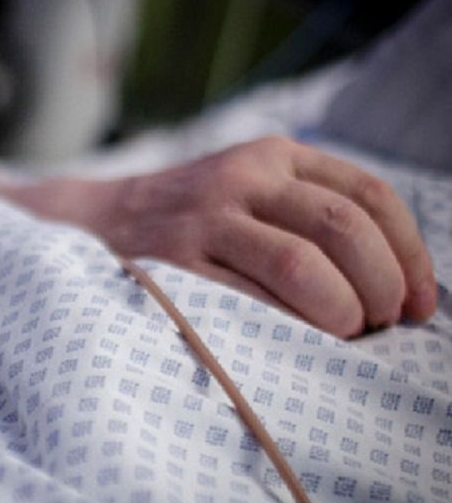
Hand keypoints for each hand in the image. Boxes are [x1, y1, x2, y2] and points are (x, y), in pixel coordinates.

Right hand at [0, 136, 436, 336]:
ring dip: (343, 309)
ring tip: (345, 335)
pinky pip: (249, 300)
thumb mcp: (246, 193)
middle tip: (383, 325)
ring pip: (302, 261)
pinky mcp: (171, 259)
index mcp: (272, 155)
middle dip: (382, 284)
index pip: (368, 192)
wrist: (85, 223)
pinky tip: (299, 347)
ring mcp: (202, 216)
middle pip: (343, 224)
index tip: (420, 303)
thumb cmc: (185, 226)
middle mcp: (241, 175)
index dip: (409, 251)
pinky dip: (290, 328)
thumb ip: (307, 217)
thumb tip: (395, 289)